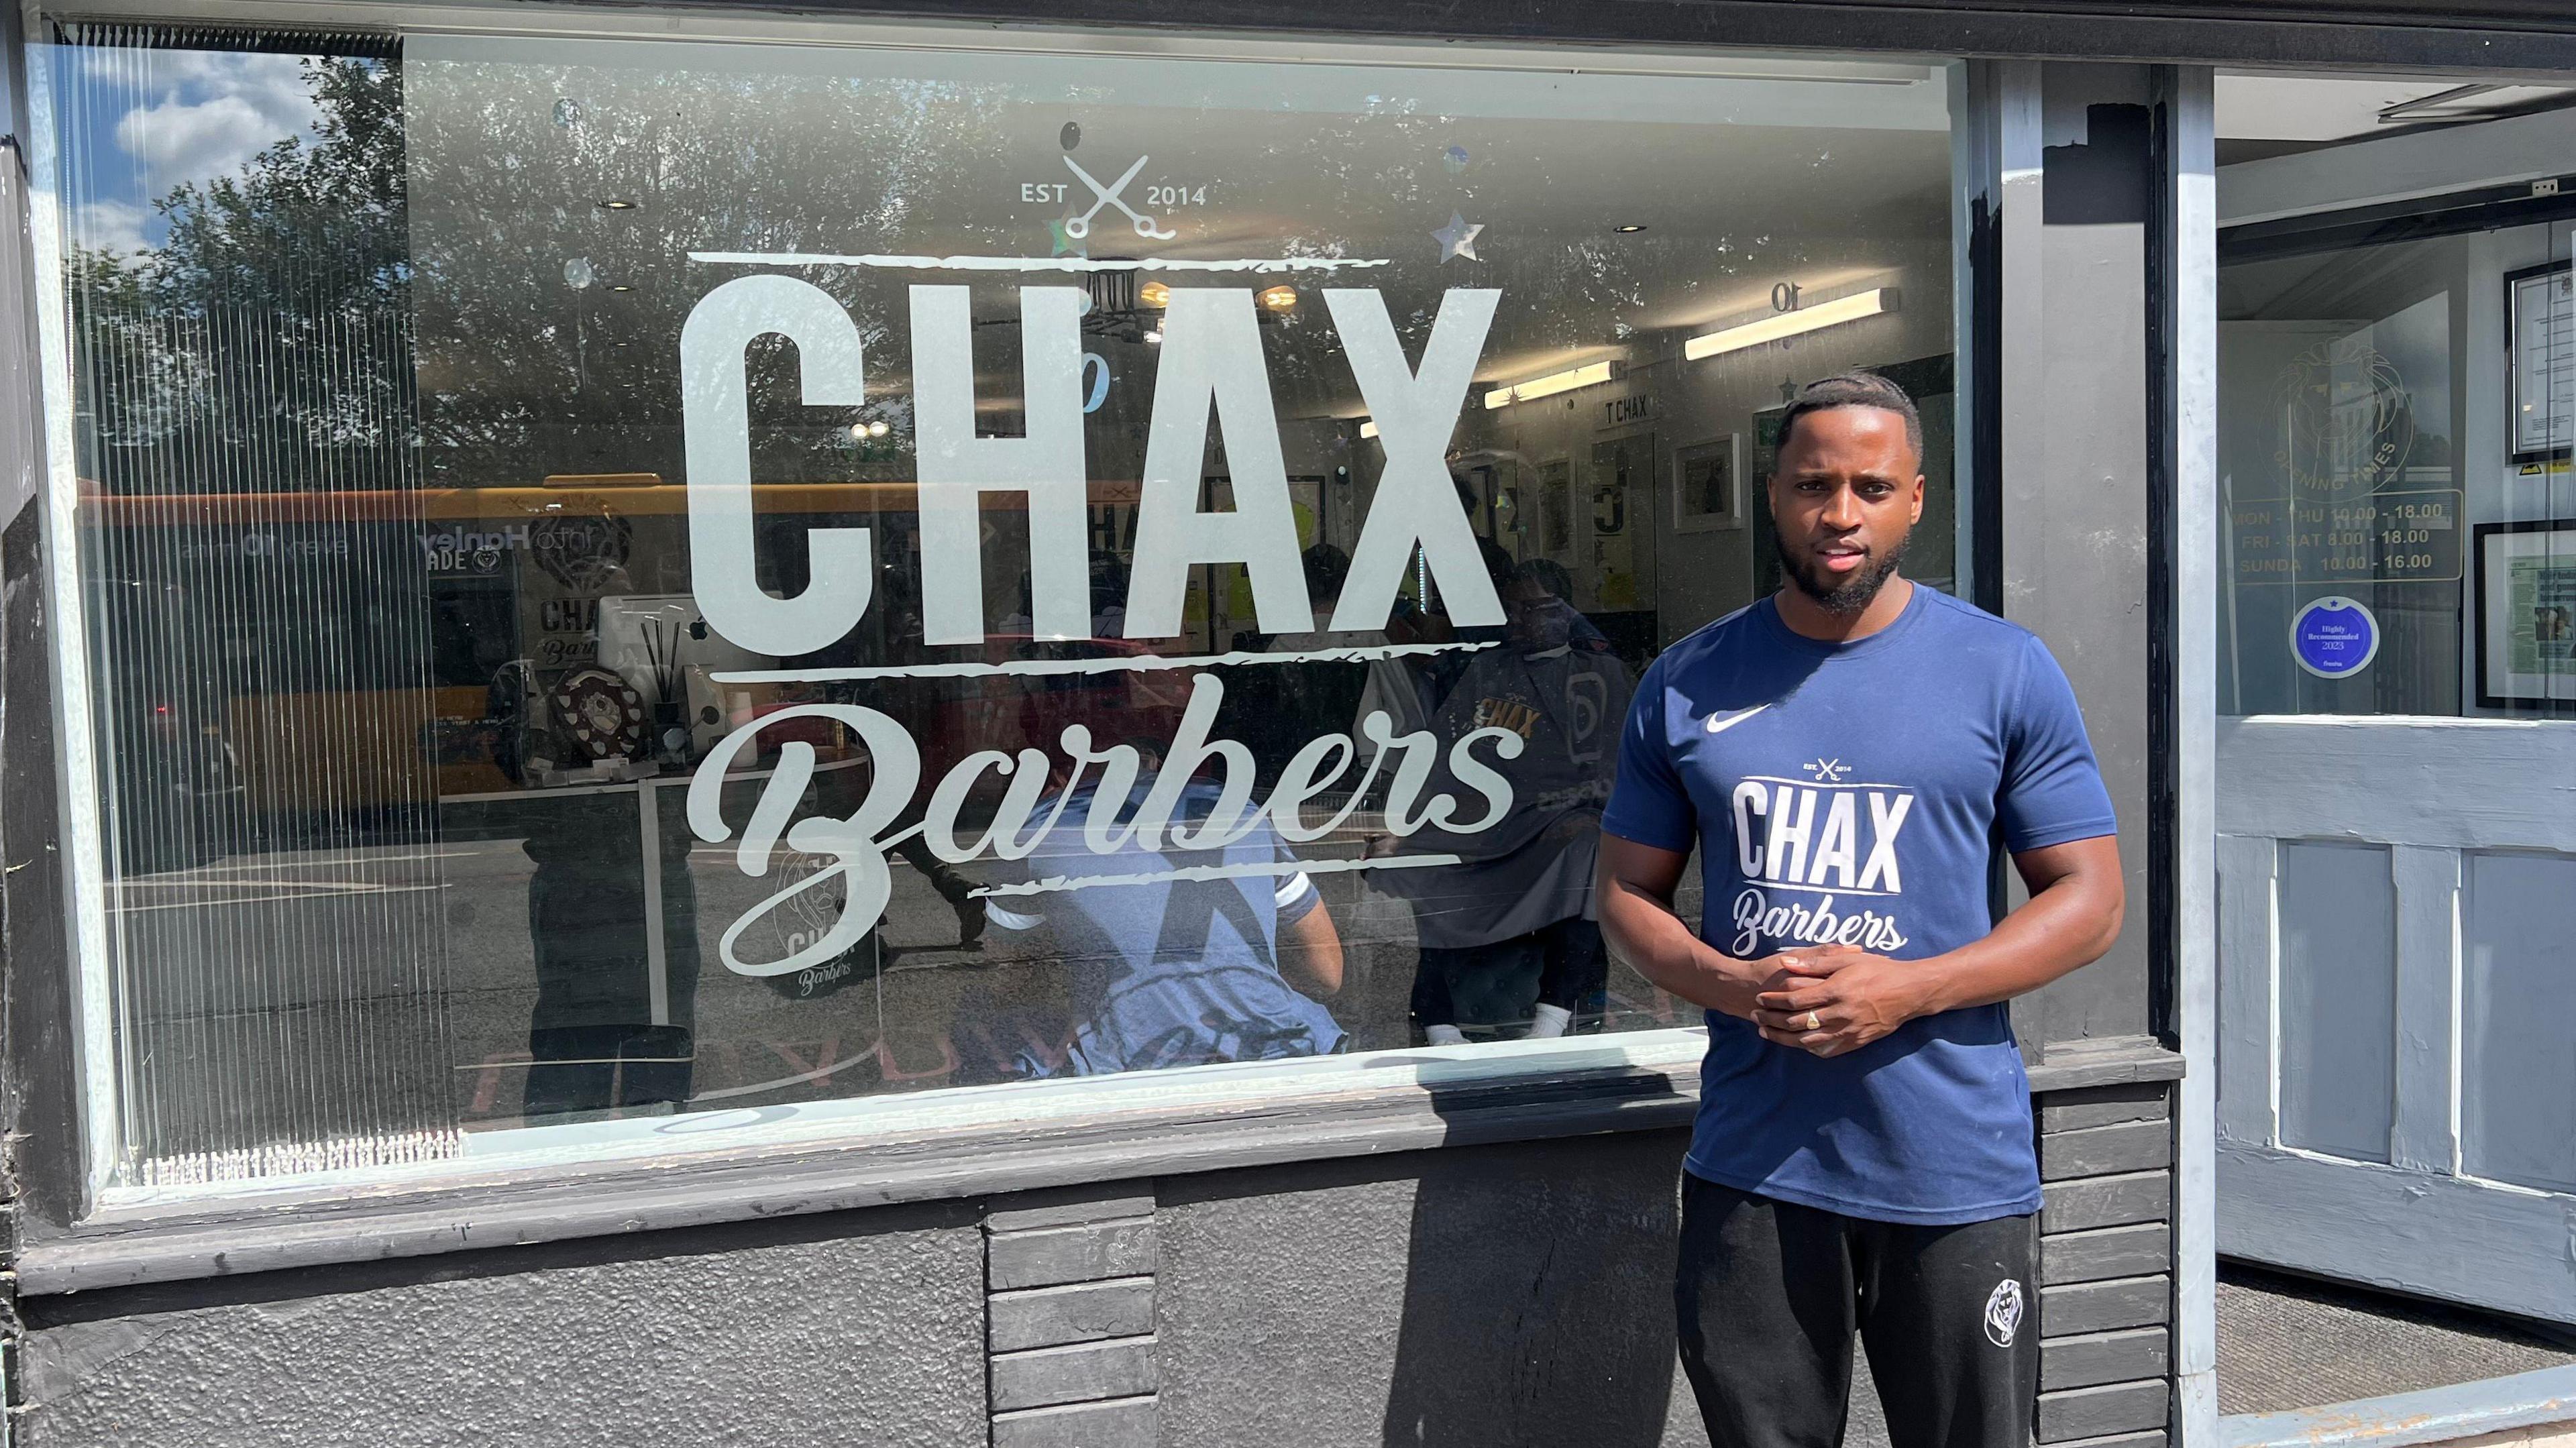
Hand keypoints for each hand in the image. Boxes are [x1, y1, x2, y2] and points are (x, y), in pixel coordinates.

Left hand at [1750, 946, 1927, 1057]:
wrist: (1910, 992)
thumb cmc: (1879, 970)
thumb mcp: (1846, 960)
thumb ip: (1815, 962)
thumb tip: (1786, 963)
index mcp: (1836, 991)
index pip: (1794, 1000)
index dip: (1773, 1000)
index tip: (1760, 998)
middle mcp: (1840, 1014)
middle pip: (1796, 1022)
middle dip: (1772, 1020)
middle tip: (1756, 1016)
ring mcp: (1849, 1031)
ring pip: (1807, 1041)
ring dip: (1783, 1038)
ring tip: (1767, 1033)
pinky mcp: (1856, 1042)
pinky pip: (1827, 1050)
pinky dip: (1808, 1048)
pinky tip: (1796, 1044)